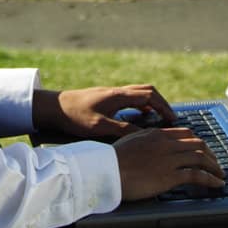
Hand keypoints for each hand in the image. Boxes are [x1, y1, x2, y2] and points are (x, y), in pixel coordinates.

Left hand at [32, 84, 174, 140]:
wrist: (55, 107)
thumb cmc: (75, 117)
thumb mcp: (100, 127)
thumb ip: (122, 131)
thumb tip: (144, 136)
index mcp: (119, 96)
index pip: (150, 96)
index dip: (164, 107)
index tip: (173, 120)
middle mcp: (118, 92)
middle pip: (147, 91)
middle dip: (161, 103)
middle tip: (170, 119)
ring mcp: (112, 94)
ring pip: (139, 94)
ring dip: (151, 104)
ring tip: (158, 120)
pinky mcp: (106, 99)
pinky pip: (130, 98)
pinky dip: (140, 106)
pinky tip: (138, 119)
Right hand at [114, 125, 225, 201]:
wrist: (106, 170)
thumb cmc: (112, 160)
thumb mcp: (131, 142)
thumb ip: (145, 142)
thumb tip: (150, 148)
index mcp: (156, 134)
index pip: (185, 133)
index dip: (197, 142)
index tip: (203, 150)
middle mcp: (166, 143)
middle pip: (197, 144)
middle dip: (211, 154)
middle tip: (216, 163)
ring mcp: (169, 158)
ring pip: (201, 158)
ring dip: (215, 167)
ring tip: (221, 175)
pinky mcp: (170, 175)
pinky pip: (197, 175)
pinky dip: (210, 179)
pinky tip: (216, 184)